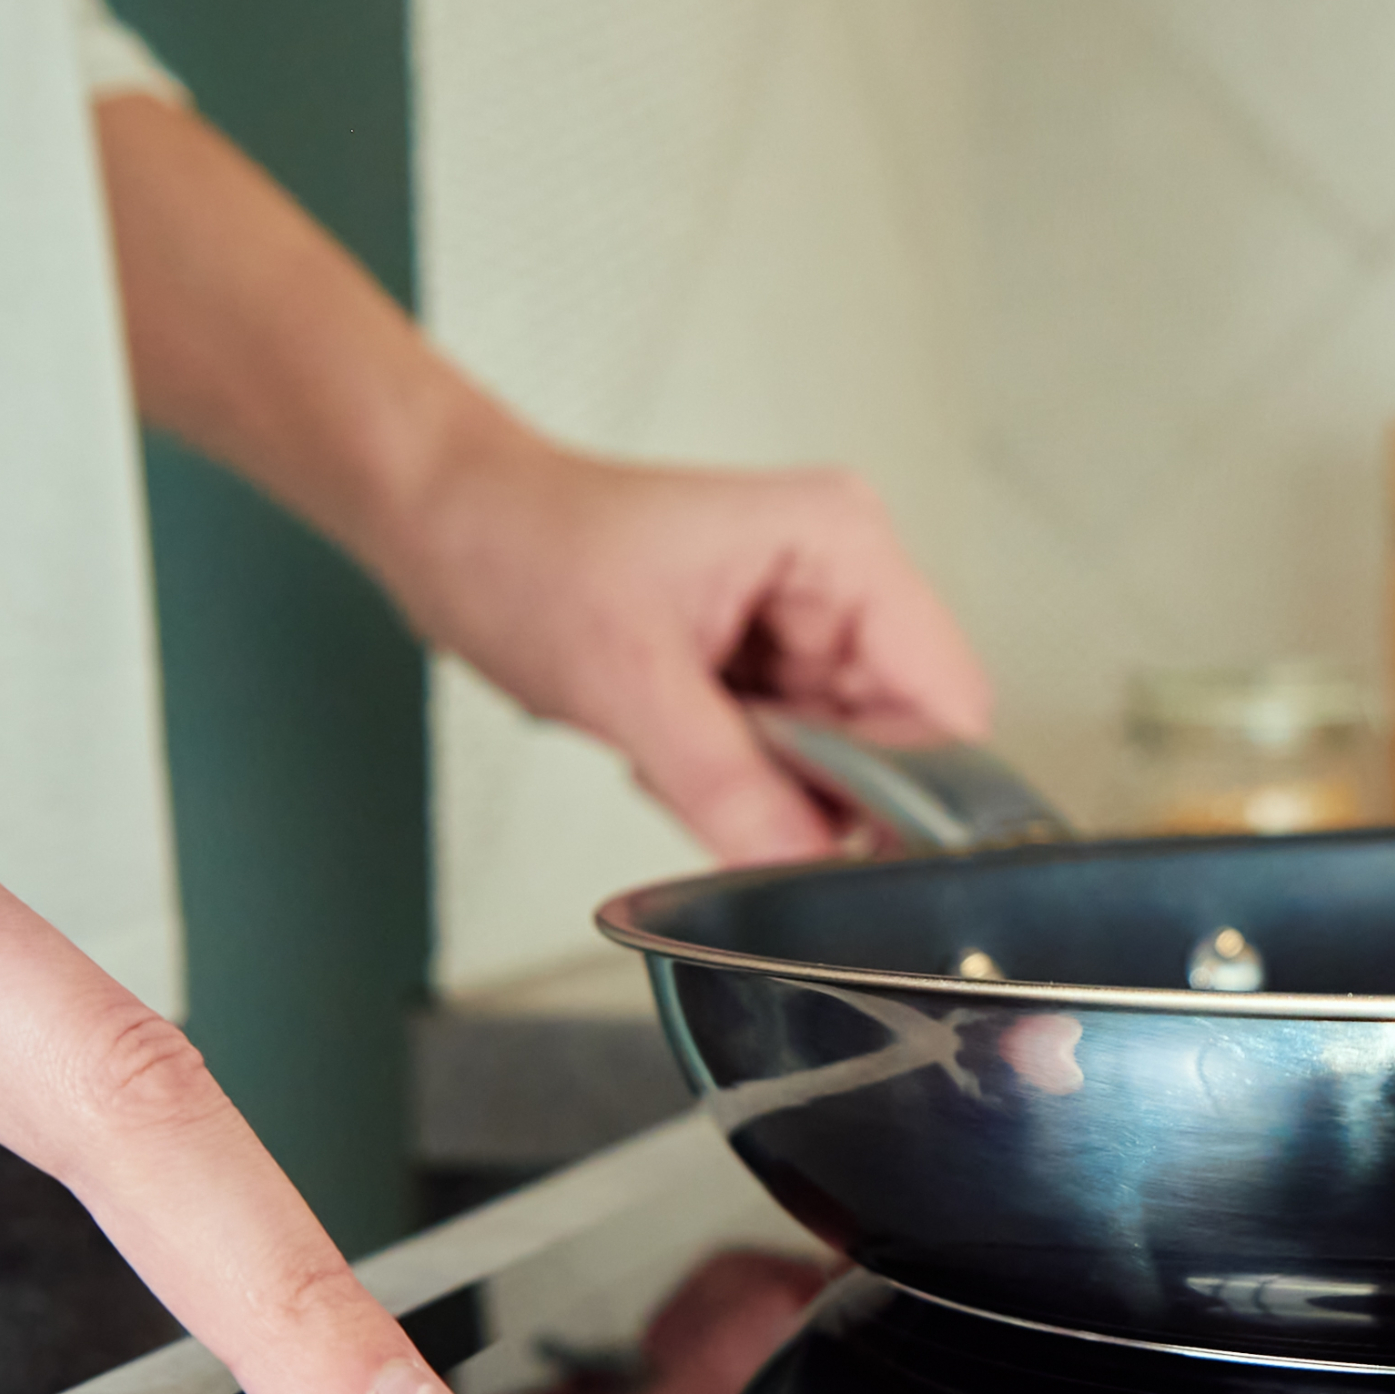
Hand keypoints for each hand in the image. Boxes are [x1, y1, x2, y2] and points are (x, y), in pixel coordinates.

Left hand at [400, 431, 991, 863]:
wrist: (448, 525)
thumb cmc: (522, 542)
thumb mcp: (625, 674)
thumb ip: (725, 781)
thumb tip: (802, 868)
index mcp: (840, 545)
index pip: (946, 699)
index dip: (912, 788)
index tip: (842, 847)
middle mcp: (841, 580)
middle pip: (903, 744)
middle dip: (820, 793)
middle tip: (719, 783)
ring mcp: (805, 625)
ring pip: (844, 767)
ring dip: (767, 790)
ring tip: (674, 745)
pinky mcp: (764, 666)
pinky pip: (789, 766)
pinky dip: (735, 783)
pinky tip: (668, 744)